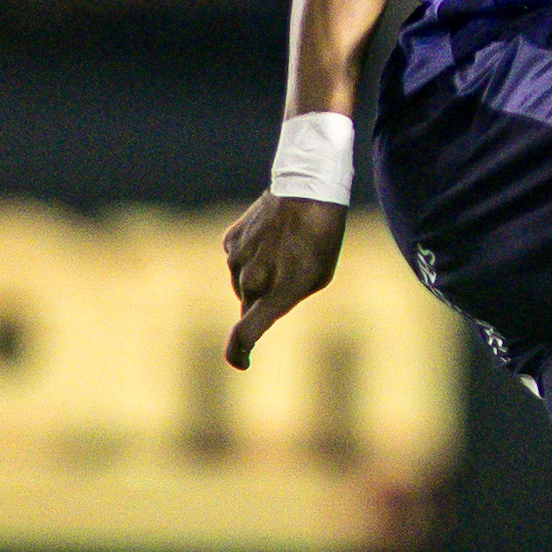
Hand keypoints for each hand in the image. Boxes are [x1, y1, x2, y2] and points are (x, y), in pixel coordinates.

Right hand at [222, 193, 348, 367]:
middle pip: (249, 307)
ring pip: (241, 284)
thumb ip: (286, 300)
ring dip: (257, 279)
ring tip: (283, 254)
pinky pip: (236, 262)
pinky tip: (270, 241)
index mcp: (279, 292)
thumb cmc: (321, 238)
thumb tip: (256, 307)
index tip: (241, 361)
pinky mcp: (230, 241)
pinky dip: (250, 258)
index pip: (246, 332)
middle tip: (287, 278)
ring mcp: (237, 259)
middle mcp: (253, 278)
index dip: (239, 351)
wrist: (307, 189)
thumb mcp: (316, 277)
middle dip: (262, 304)